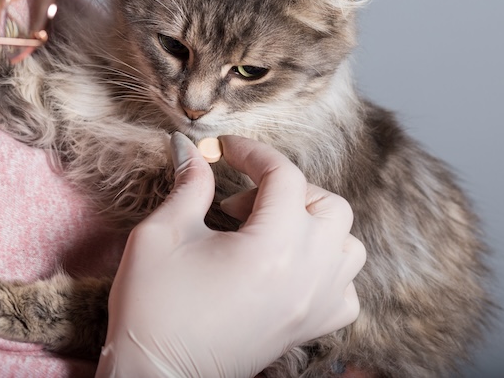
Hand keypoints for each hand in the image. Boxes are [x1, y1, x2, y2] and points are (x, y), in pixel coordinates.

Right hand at [96, 133, 365, 377]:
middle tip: (242, 202)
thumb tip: (191, 151)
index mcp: (273, 248)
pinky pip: (345, 290)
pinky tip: (291, 267)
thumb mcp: (162, 235)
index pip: (284, 176)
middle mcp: (307, 276)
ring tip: (271, 229)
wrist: (158, 377)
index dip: (252, 152)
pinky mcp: (308, 329)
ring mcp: (314, 306)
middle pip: (330, 205)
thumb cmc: (154, 309)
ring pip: (348, 245)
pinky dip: (328, 269)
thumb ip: (187, 186)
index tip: (225, 148)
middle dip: (288, 189)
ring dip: (316, 225)